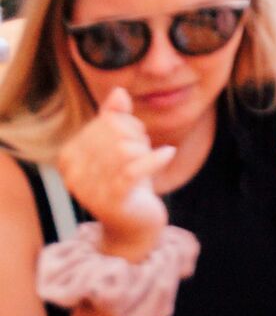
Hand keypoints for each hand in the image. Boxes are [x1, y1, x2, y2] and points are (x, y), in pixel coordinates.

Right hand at [59, 90, 172, 251]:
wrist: (133, 223)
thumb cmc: (125, 179)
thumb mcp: (120, 145)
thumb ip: (115, 118)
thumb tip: (118, 91)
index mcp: (68, 156)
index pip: (106, 122)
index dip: (128, 125)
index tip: (136, 139)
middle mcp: (73, 173)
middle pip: (116, 134)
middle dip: (138, 136)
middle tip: (144, 151)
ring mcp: (90, 189)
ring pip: (126, 150)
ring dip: (145, 150)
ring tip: (149, 158)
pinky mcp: (112, 201)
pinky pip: (134, 170)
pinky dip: (156, 158)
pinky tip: (167, 154)